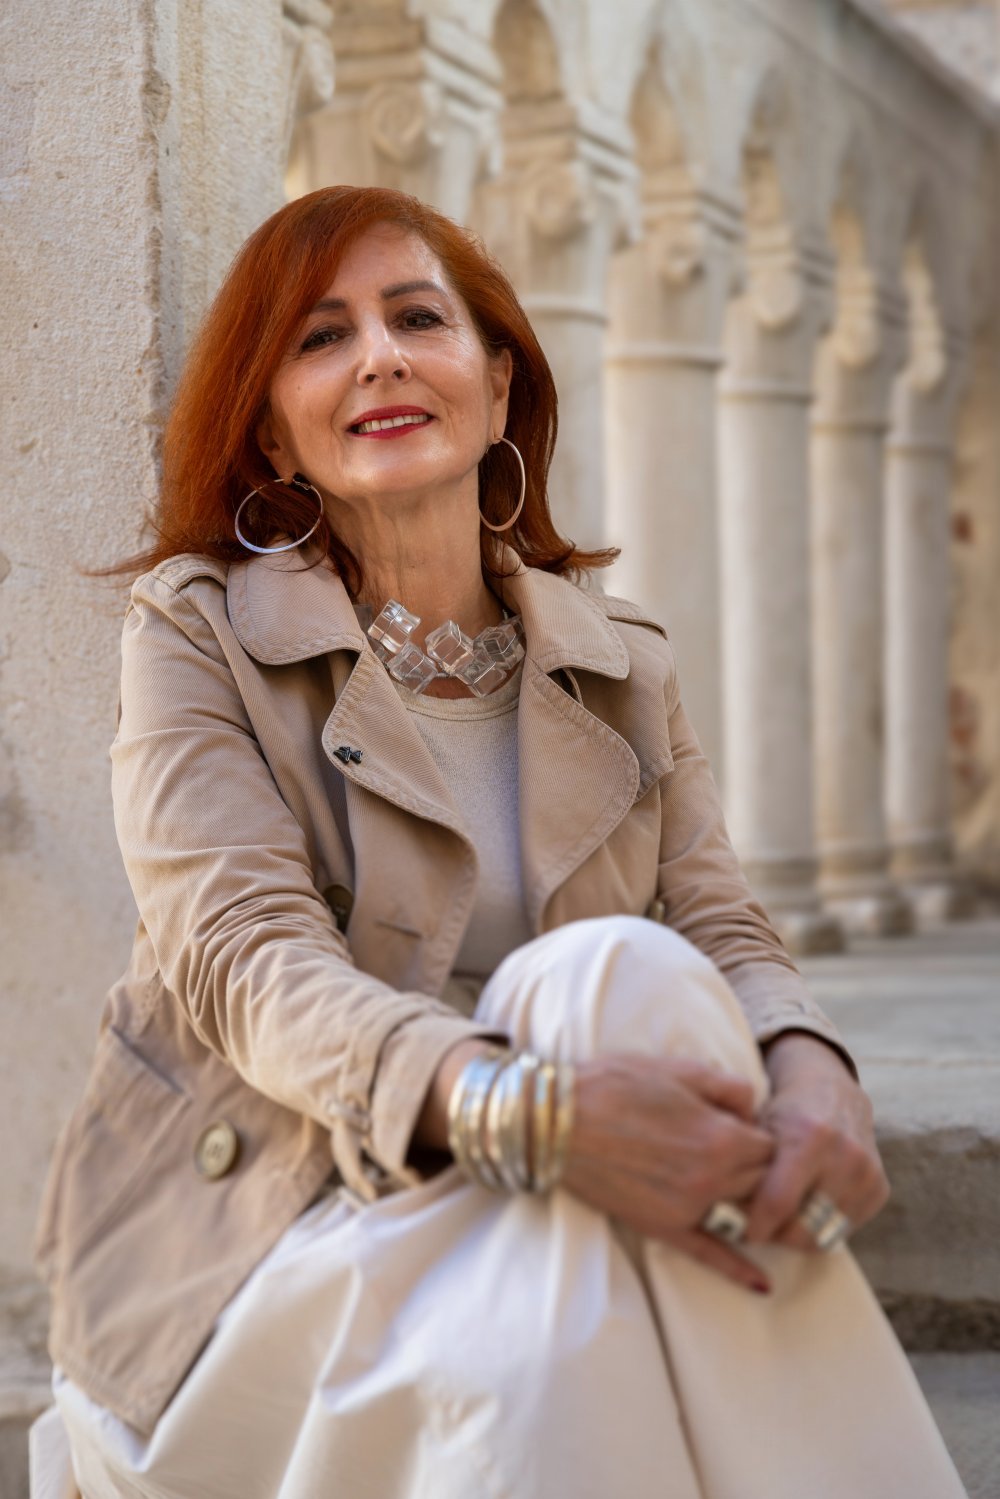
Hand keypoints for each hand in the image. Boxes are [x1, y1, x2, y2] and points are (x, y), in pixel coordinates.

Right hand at [562, 1055, 775, 1292]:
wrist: (557, 1120)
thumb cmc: (615, 1085)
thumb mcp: (680, 1069)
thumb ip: (730, 1087)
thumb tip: (753, 1110)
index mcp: (722, 1137)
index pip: (773, 1147)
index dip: (765, 1136)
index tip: (749, 1130)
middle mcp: (713, 1179)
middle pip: (765, 1183)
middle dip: (764, 1171)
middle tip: (750, 1159)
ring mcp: (689, 1209)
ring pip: (747, 1216)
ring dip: (756, 1209)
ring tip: (759, 1204)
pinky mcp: (663, 1228)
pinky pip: (711, 1255)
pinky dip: (739, 1270)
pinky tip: (763, 1283)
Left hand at [746, 1033, 889, 1250]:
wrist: (832, 1091)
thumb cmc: (785, 1112)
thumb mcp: (761, 1127)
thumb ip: (747, 1164)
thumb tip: (724, 1211)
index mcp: (810, 1136)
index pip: (778, 1202)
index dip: (756, 1224)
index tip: (742, 1229)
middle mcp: (845, 1156)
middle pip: (805, 1227)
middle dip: (777, 1235)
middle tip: (760, 1229)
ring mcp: (866, 1174)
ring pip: (826, 1234)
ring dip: (799, 1234)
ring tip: (780, 1220)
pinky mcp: (879, 1189)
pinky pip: (846, 1229)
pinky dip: (823, 1227)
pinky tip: (806, 1210)